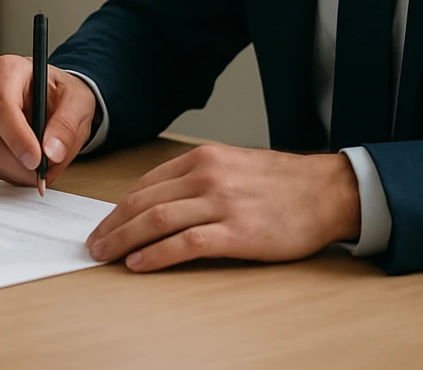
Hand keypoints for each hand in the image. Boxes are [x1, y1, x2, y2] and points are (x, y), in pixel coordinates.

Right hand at [0, 55, 96, 187]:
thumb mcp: (78, 102)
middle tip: (43, 173)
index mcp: (8, 70)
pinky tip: (28, 167)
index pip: (1, 106)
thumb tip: (51, 152)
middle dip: (17, 163)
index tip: (36, 160)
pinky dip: (10, 172)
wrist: (55, 98)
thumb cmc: (63, 94)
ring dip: (15, 171)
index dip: (17, 137)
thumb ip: (67, 125)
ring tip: (41, 169)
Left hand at [85, 144, 361, 271]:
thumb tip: (161, 200)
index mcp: (204, 159)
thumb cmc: (284, 184)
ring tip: (106, 254)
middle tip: (95, 242)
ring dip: (124, 240)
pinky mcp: (236, 233)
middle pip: (144, 201)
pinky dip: (156, 255)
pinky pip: (185, 244)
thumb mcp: (234, 165)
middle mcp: (208, 176)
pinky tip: (140, 263)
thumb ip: (199, 178)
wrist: (328, 192)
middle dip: (112, 224)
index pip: (147, 182)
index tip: (106, 221)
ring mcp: (221, 204)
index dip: (120, 205)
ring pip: (157, 221)